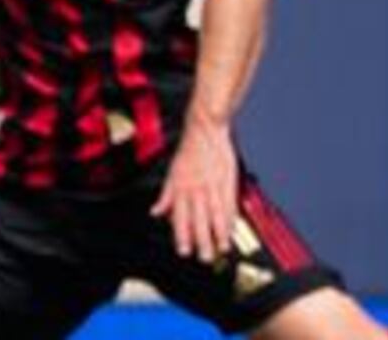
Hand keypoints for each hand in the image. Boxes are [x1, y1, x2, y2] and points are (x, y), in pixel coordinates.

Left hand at [153, 118, 245, 265]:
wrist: (205, 129)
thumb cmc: (189, 151)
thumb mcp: (172, 173)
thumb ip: (166, 196)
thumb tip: (155, 212)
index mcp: (180, 188)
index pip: (180, 217)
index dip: (182, 236)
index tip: (184, 251)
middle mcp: (195, 189)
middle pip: (199, 220)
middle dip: (202, 241)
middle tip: (205, 258)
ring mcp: (212, 185)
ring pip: (215, 215)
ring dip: (219, 234)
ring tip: (222, 248)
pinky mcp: (227, 180)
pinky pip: (228, 203)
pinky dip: (230, 218)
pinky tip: (232, 228)